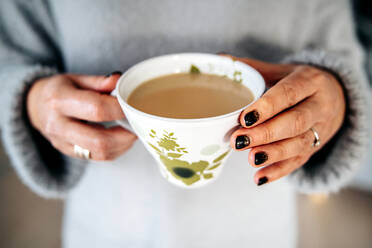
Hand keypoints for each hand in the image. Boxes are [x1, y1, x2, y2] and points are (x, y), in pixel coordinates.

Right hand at [27, 73, 136, 160]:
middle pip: (99, 140)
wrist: (36, 107)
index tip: (131, 105)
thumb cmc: (60, 90)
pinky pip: (97, 157)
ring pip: (100, 153)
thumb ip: (98, 82)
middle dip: (124, 135)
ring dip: (122, 145)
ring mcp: (63, 143)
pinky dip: (115, 151)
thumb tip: (120, 80)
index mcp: (59, 100)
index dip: (119, 109)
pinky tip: (121, 140)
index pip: (96, 109)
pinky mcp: (69, 153)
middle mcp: (58, 125)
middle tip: (136, 125)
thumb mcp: (76, 79)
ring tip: (131, 132)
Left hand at [227, 56, 345, 185]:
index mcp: (310, 81)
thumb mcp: (283, 71)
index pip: (289, 94)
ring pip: (299, 145)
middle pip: (295, 123)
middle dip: (265, 134)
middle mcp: (320, 106)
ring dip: (274, 155)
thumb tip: (219, 59)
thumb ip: (255, 68)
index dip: (267, 107)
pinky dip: (279, 171)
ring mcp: (321, 129)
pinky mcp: (316, 147)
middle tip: (238, 141)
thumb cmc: (301, 83)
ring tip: (250, 159)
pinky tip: (259, 178)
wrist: (338, 97)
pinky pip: (299, 162)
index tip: (243, 118)